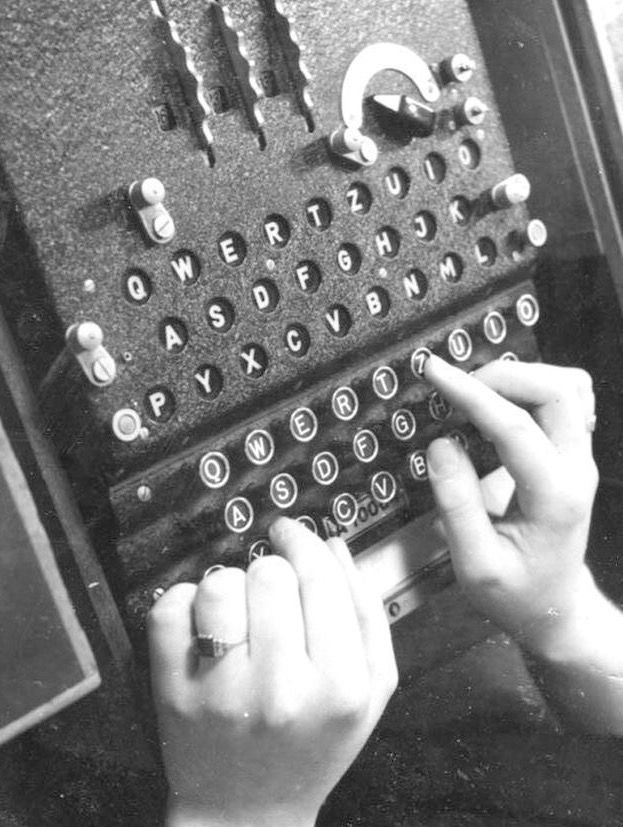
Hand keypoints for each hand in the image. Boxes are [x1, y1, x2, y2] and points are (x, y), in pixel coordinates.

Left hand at [148, 516, 396, 826]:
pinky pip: (169, 608)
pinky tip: (201, 626)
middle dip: (270, 573)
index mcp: (341, 686)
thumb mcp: (371, 689)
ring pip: (218, 584)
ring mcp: (222, 693)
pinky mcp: (172, 693)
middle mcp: (282, 690)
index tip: (290, 531)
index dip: (303, 541)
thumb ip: (366, 613)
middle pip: (269, 574)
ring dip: (227, 587)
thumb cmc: (316, 742)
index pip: (318, 579)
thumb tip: (334, 544)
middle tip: (268, 598)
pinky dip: (183, 603)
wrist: (249, 813)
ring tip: (236, 615)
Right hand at [423, 356, 598, 654]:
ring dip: (519, 377)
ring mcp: (580, 458)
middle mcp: (577, 470)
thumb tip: (441, 445)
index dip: (471, 394)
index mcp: (554, 498)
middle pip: (556, 391)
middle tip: (455, 387)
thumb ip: (457, 505)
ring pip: (567, 387)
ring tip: (476, 392)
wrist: (555, 606)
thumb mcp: (476, 565)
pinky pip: (565, 399)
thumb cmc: (517, 593)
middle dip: (501, 376)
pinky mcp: (572, 453)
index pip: (515, 428)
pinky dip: (533, 388)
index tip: (434, 372)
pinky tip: (503, 402)